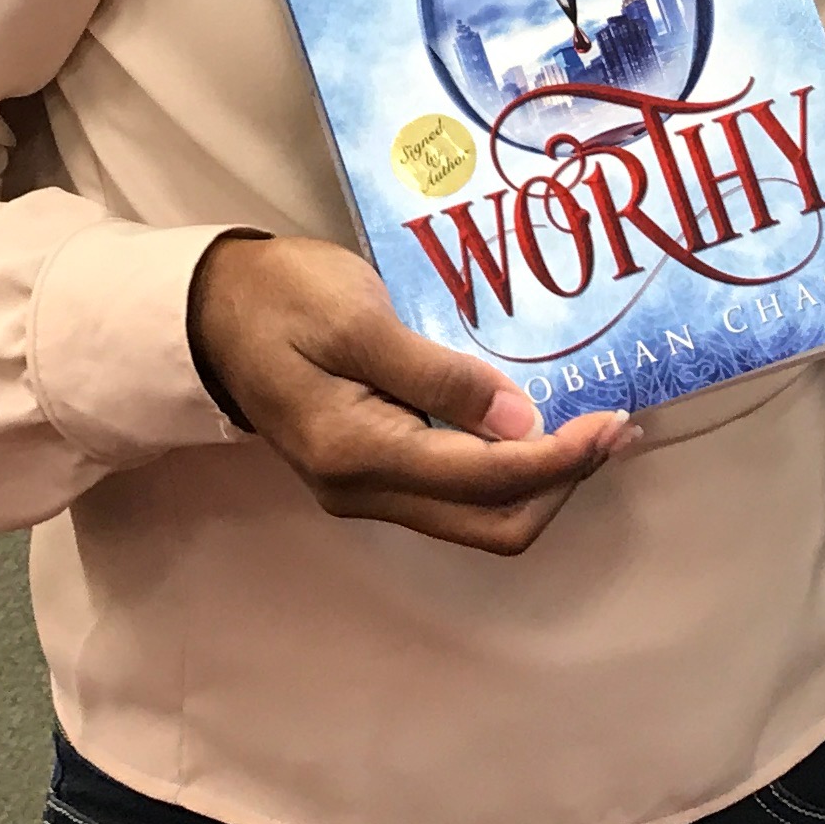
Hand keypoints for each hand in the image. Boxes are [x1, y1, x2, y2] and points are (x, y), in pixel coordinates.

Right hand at [187, 230, 633, 553]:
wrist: (208, 313)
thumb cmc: (280, 298)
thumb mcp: (358, 317)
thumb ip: (439, 376)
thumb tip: (522, 423)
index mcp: (360, 452)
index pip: (488, 480)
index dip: (562, 459)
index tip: (615, 422)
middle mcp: (363, 492)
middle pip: (492, 525)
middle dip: (564, 484)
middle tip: (616, 429)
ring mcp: (364, 492)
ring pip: (476, 519)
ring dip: (542, 483)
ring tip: (592, 430)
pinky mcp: (369, 476)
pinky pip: (455, 496)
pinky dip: (507, 473)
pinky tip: (535, 429)